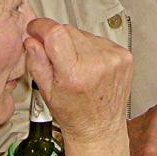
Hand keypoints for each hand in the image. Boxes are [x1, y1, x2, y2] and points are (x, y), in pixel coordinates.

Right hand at [24, 18, 132, 143]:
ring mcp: (114, 59)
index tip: (35, 29)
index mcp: (75, 74)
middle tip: (57, 59)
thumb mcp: (46, 91)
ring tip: (77, 67)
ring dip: (75, 44)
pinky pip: (99, 40)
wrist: (100, 128)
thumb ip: (36, 62)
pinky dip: (91, 48)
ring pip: (84, 33)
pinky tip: (91, 66)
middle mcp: (97, 64)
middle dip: (57, 39)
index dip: (41, 27)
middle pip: (68, 30)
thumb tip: (31, 39)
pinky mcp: (124, 56)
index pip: (56, 32)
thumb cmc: (74, 115)